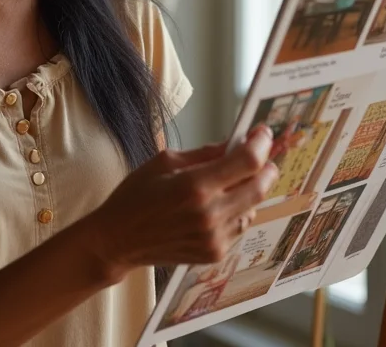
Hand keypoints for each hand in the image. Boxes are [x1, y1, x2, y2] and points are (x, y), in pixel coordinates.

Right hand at [86, 126, 277, 280]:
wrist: (119, 238)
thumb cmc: (136, 194)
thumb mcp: (165, 161)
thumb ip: (204, 153)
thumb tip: (234, 143)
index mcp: (195, 186)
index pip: (246, 162)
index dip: (260, 144)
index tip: (262, 132)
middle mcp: (210, 214)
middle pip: (258, 187)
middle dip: (266, 168)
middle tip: (263, 154)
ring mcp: (215, 238)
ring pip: (252, 208)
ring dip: (250, 189)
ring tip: (234, 179)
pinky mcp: (214, 253)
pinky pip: (239, 226)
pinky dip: (238, 210)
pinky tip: (220, 203)